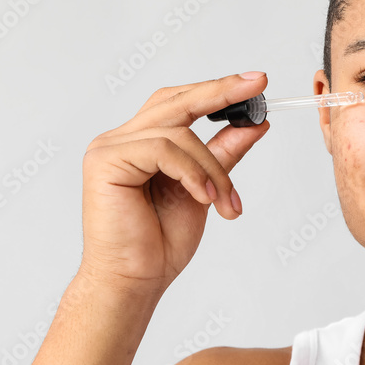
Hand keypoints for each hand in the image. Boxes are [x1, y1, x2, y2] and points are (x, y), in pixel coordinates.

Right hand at [77, 72, 269, 295]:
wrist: (135, 281)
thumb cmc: (161, 243)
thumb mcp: (206, 191)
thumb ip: (222, 155)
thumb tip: (255, 124)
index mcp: (141, 143)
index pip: (180, 103)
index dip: (216, 90)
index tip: (256, 83)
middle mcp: (121, 139)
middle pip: (176, 101)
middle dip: (221, 92)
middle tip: (259, 85)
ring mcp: (109, 148)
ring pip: (179, 133)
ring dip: (213, 169)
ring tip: (226, 203)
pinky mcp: (105, 161)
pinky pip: (163, 150)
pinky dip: (193, 173)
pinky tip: (205, 198)